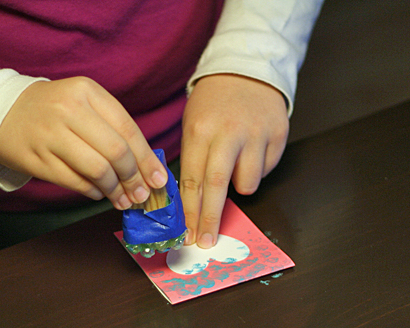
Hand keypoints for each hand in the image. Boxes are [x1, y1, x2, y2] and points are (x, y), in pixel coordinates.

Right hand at [0, 77, 167, 209]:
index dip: (147, 158)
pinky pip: (75, 182)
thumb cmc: (53, 109)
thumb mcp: (83, 102)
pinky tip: (98, 193)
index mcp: (87, 91)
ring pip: (97, 171)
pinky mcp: (37, 158)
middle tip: (142, 194)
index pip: (128, 129)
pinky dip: (93, 192)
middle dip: (135, 179)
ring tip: (123, 200)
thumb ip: (113, 127)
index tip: (159, 178)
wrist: (2, 111)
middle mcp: (69, 110)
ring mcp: (50, 134)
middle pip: (116, 152)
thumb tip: (146, 165)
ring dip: (115, 191)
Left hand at [180, 74, 288, 247]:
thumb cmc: (213, 103)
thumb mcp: (192, 123)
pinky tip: (251, 151)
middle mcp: (229, 133)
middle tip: (206, 241)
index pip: (192, 179)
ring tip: (235, 165)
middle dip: (210, 218)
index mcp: (200, 130)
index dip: (190, 211)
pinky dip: (256, 170)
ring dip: (239, 186)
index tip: (189, 233)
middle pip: (218, 186)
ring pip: (247, 183)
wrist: (247, 71)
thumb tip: (190, 200)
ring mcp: (256, 133)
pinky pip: (266, 170)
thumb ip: (193, 158)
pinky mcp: (278, 135)